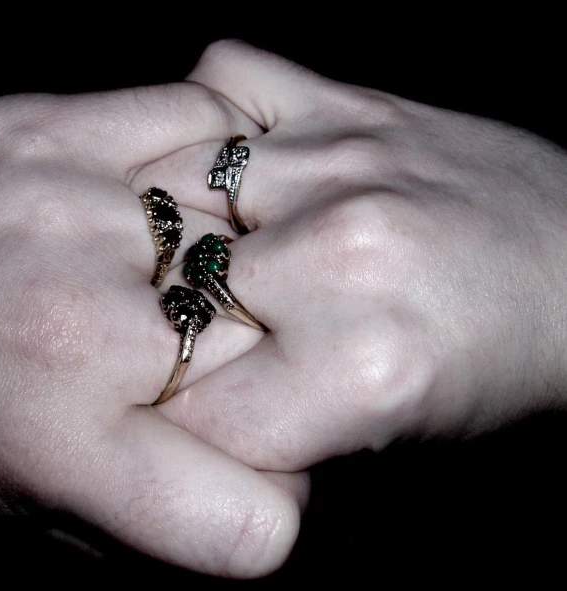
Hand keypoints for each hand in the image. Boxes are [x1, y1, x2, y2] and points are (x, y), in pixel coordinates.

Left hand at [0, 85, 307, 576]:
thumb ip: (134, 518)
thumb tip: (248, 498)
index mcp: (58, 448)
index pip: (250, 521)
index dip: (265, 509)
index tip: (242, 483)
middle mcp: (82, 327)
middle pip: (269, 367)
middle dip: (249, 381)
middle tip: (191, 367)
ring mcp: (77, 212)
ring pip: (255, 250)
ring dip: (231, 278)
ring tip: (174, 278)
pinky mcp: (64, 128)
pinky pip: (206, 129)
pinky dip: (216, 171)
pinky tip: (183, 198)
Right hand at [133, 41, 566, 470]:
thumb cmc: (498, 360)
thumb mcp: (397, 436)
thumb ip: (276, 428)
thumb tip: (183, 403)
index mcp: (361, 369)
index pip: (196, 412)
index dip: (190, 416)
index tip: (203, 404)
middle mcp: (340, 257)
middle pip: (172, 304)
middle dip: (180, 328)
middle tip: (208, 331)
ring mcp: (339, 163)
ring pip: (168, 187)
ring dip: (176, 226)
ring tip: (213, 247)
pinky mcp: (349, 101)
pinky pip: (224, 78)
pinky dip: (209, 119)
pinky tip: (233, 164)